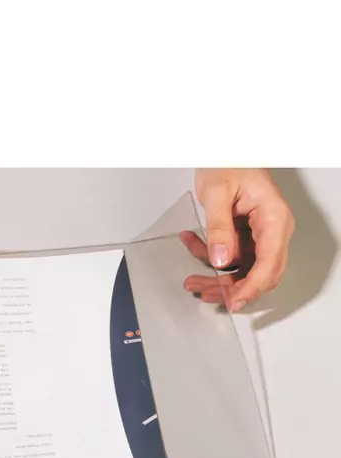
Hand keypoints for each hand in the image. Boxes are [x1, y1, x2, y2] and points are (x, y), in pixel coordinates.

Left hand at [181, 169, 294, 311]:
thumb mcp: (217, 194)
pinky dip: (208, 254)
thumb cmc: (228, 161)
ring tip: (190, 278)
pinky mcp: (244, 235)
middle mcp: (271, 229)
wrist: (225, 149)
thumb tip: (221, 259)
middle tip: (202, 291)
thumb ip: (219, 227)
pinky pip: (229, 256)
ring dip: (214, 275)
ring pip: (241, 269)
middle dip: (229, 287)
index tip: (233, 301)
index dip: (251, 287)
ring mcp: (259, 234)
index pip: (269, 263)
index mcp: (274, 218)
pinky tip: (190, 242)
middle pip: (258, 272)